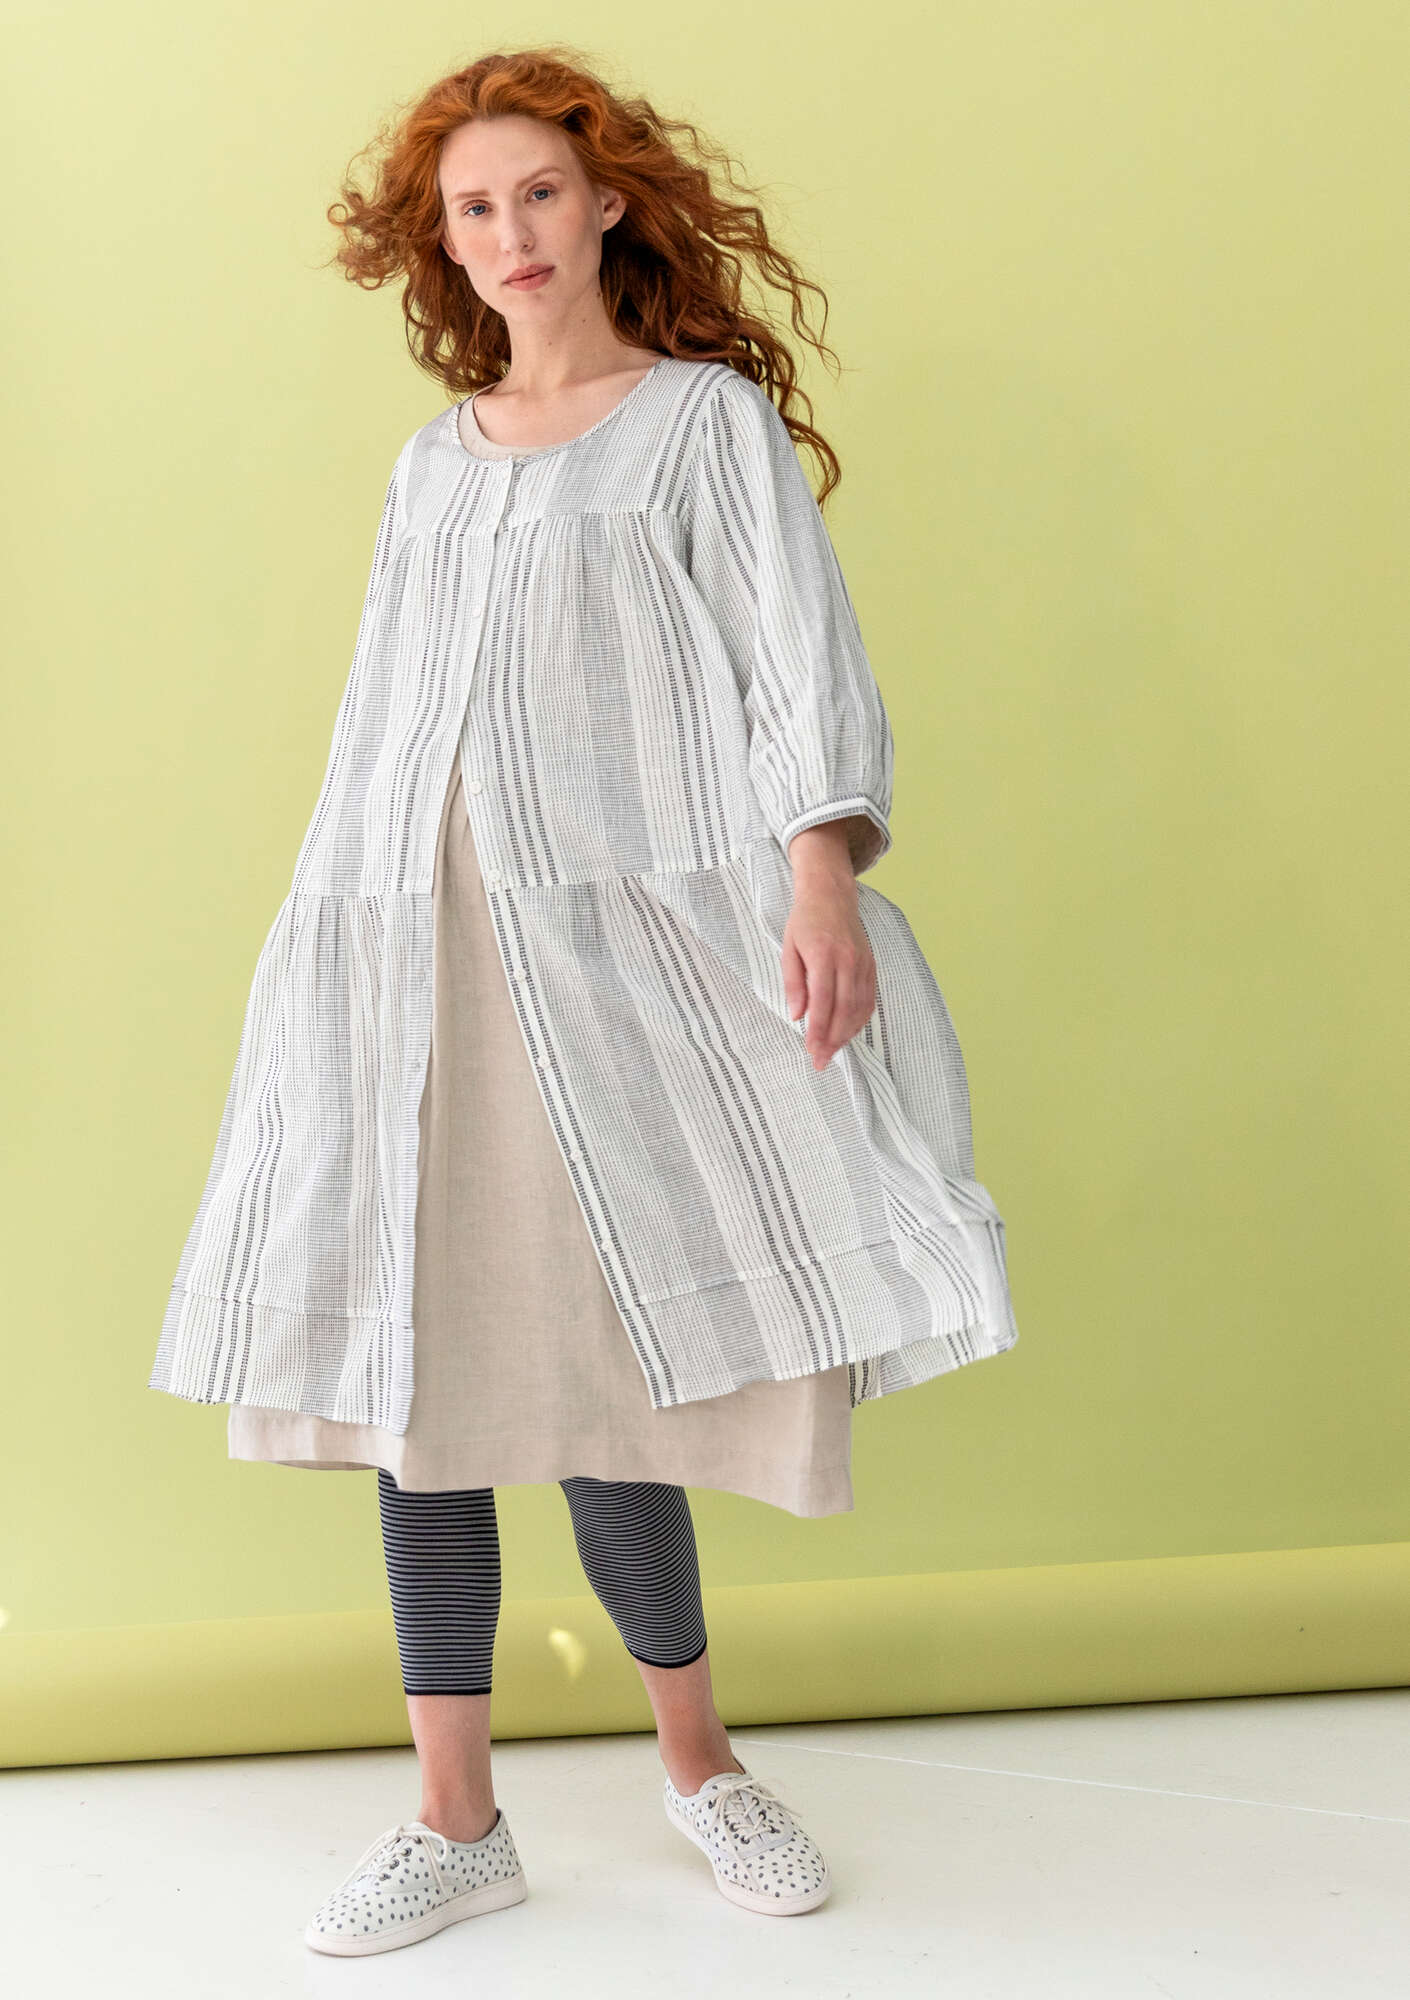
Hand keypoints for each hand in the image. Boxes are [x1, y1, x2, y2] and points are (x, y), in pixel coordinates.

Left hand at [782, 822, 876, 1070]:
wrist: (832, 895)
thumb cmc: (805, 922)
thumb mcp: (788, 949)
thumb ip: (793, 984)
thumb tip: (797, 1015)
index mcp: (824, 955)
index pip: (823, 1002)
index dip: (818, 1030)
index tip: (811, 1050)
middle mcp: (848, 960)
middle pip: (844, 1010)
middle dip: (833, 1039)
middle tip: (821, 1060)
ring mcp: (863, 963)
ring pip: (859, 1007)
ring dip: (847, 1034)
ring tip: (833, 1051)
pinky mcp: (871, 965)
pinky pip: (869, 999)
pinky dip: (860, 1019)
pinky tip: (849, 1032)